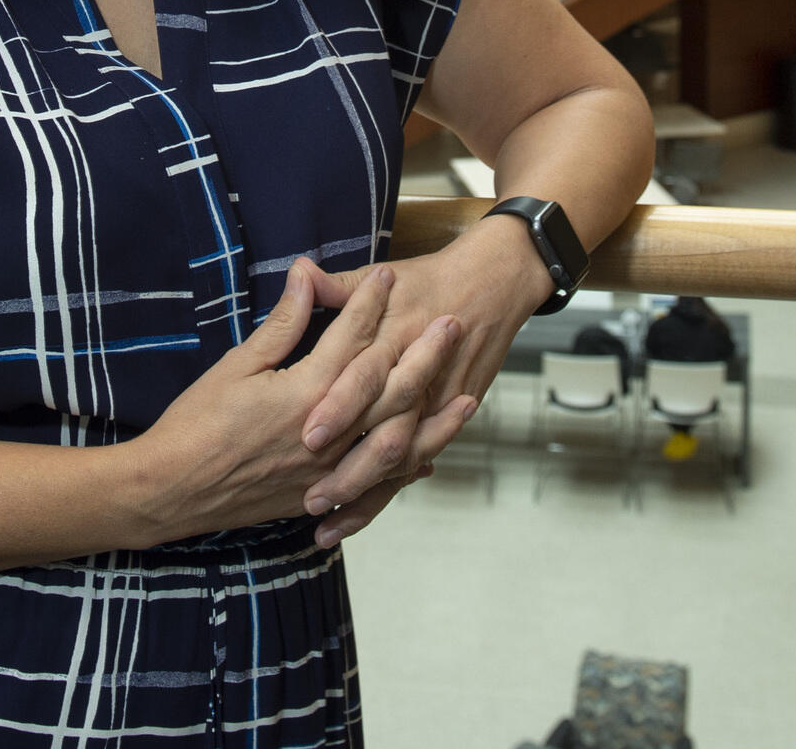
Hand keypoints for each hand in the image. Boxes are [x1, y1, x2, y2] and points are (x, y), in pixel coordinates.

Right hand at [128, 259, 465, 545]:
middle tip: (453, 322)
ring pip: (397, 441)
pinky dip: (405, 468)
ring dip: (435, 418)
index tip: (390, 275)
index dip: (371, 302)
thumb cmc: (197, 424)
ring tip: (468, 397)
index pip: (352, 337)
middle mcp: (328, 432)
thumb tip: (306, 274)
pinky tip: (426, 457)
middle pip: (391, 387)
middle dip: (425, 352)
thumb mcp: (238, 365)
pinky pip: (377, 484)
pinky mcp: (321, 495)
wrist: (172, 490)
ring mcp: (329, 469)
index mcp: (306, 392)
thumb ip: (283, 323)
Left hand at [300, 218, 553, 504]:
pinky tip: (353, 519)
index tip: (308, 436)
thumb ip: (339, 285)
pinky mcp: (445, 419)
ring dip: (364, 495)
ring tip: (326, 524)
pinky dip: (385, 493)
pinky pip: (414, 464)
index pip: (365, 378)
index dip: (340, 407)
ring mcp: (437, 404)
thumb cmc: (431, 279)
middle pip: (386, 434)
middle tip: (310, 498)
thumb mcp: (383, 275)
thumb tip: (300, 272)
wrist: (495, 283)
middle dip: (348, 471)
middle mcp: (419, 380)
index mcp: (396, 340)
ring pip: (401, 461)